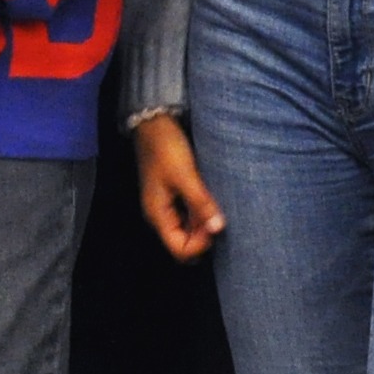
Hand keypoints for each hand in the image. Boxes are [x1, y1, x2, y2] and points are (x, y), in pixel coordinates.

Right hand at [133, 115, 224, 260]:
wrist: (154, 123)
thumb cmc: (166, 148)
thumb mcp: (185, 175)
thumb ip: (200, 203)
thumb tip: (218, 228)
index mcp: (158, 215)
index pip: (179, 250)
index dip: (199, 244)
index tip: (215, 226)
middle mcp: (160, 215)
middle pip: (183, 243)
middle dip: (203, 237)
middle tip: (219, 218)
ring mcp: (166, 205)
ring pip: (187, 229)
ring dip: (203, 225)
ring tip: (217, 209)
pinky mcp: (173, 195)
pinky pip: (188, 216)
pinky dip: (200, 214)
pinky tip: (211, 202)